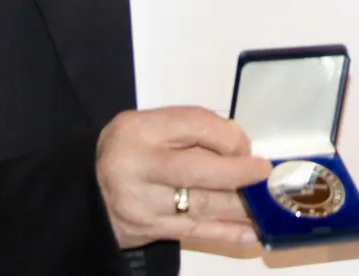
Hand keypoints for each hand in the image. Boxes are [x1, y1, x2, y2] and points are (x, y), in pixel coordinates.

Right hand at [96, 106, 272, 248]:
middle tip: (265, 174)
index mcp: (139, 129)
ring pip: (201, 205)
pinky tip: (254, 232)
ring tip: (269, 203)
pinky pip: (196, 232)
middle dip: (237, 174)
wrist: (90, 188)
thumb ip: (193, 129)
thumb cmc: (132, 150)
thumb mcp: (151, 125)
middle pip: (195, 170)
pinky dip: (228, 233)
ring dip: (241, 205)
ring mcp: (143, 203)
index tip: (246, 145)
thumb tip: (241, 147)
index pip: (192, 125)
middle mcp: (137, 166)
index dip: (227, 136)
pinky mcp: (151, 230)